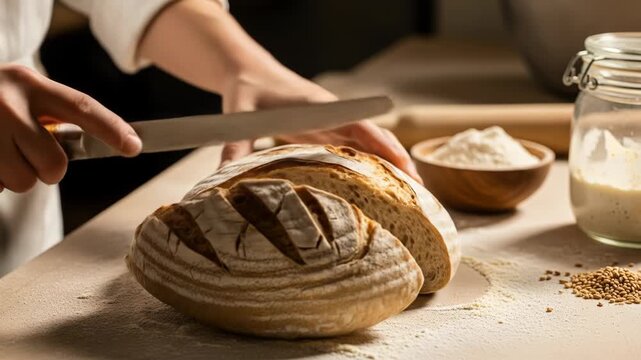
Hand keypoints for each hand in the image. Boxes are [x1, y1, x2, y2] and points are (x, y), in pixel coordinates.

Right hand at [0, 65, 141, 192]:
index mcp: (29, 84)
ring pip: (24, 182)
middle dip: (49, 169)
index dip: (111, 128)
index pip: (81, 108)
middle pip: (54, 165)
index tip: (134, 146)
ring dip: (19, 176)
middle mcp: (7, 105)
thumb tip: (104, 142)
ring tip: (3, 153)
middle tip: (32, 153)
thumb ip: (55, 114)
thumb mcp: (26, 92)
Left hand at [219, 68, 420, 181]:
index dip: (382, 143)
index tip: (403, 162)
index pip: (358, 124)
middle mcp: (333, 114)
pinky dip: (372, 166)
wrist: (250, 74)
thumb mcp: (238, 117)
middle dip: (397, 161)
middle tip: (417, 190)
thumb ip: (234, 146)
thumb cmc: (247, 92)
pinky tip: (380, 187)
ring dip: (390, 165)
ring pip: (370, 144)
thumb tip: (225, 177)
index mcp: (319, 106)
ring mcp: (333, 123)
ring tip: (409, 195)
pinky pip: (356, 149)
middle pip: (375, 137)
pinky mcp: (328, 132)